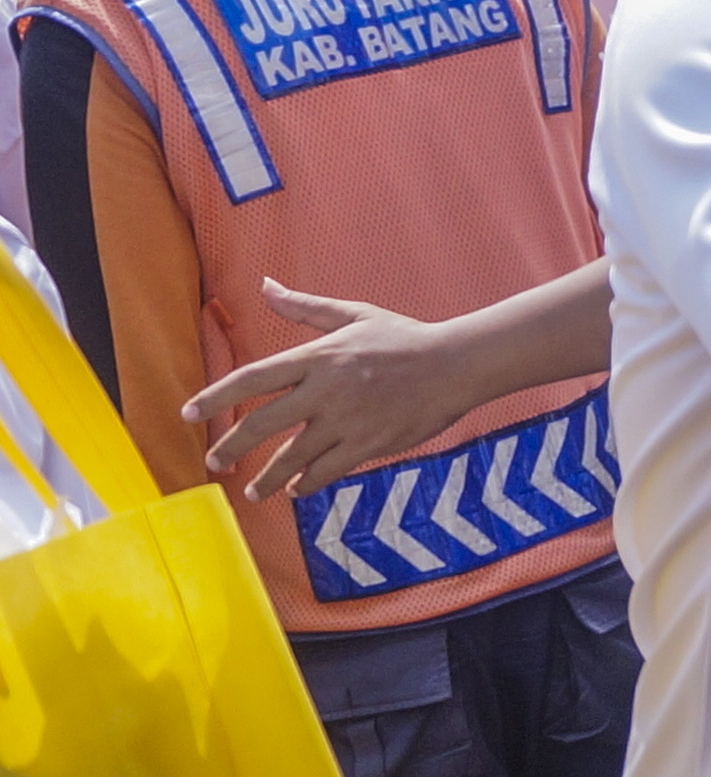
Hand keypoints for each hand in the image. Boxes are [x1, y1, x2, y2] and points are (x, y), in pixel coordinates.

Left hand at [182, 282, 487, 501]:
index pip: (251, 379)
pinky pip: (328, 470)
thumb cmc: (404, 338)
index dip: (215, 397)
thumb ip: (305, 307)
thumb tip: (265, 286)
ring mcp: (347, 420)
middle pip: (263, 423)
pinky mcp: (369, 443)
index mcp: (316, 357)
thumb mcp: (354, 315)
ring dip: (268, 476)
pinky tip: (297, 489)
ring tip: (253, 490)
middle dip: (231, 446)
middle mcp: (325, 390)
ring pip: (293, 456)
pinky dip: (308, 482)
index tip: (188, 414)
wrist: (456, 364)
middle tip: (212, 462)